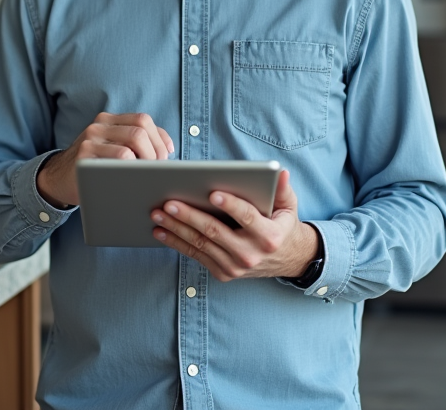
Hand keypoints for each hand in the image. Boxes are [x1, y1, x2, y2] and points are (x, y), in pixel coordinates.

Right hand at [36, 112, 173, 207]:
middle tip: (158, 170)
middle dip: (155, 152)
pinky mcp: (84, 157)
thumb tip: (167, 150)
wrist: (58, 178)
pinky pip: (117, 160)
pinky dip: (131, 170)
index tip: (167, 155)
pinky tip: (133, 179)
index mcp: (109, 120)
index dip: (160, 137)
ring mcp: (90, 139)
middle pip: (139, 130)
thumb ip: (135, 143)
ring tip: (147, 176)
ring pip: (130, 144)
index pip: (142, 120)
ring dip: (146, 162)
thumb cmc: (94, 166)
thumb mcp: (112, 147)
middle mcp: (99, 125)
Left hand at [150, 169, 318, 281]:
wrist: (285, 259)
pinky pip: (196, 255)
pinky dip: (177, 243)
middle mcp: (251, 255)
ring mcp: (235, 267)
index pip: (248, 217)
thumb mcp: (288, 206)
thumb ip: (282, 189)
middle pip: (215, 232)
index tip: (213, 193)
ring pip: (201, 245)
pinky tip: (161, 231)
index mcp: (269, 236)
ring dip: (176, 229)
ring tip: (158, 215)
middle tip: (169, 203)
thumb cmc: (282, 224)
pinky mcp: (223, 273)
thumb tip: (280, 172)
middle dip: (190, 216)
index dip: (231, 205)